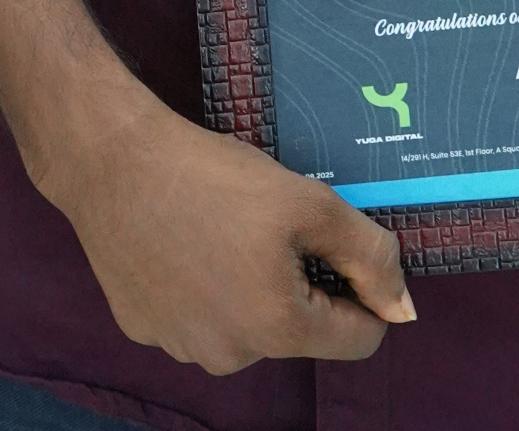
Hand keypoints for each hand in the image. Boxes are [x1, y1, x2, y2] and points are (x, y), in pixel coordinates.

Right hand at [34, 81, 414, 374]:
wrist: (114, 162)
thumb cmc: (215, 178)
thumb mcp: (309, 202)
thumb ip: (368, 256)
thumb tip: (404, 309)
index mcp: (278, 330)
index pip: (358, 339)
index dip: (364, 291)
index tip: (341, 246)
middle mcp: (231, 356)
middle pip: (299, 329)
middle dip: (300, 280)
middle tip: (271, 222)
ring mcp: (182, 347)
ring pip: (246, 323)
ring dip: (250, 284)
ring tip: (224, 225)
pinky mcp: (144, 328)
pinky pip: (197, 314)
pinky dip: (203, 284)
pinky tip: (186, 237)